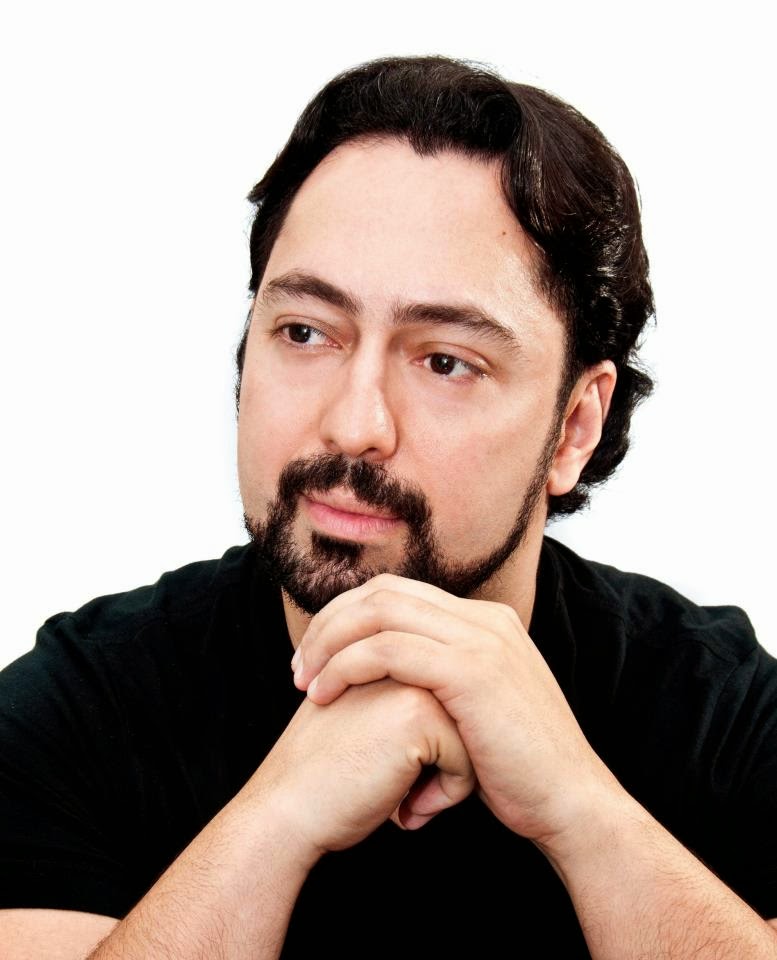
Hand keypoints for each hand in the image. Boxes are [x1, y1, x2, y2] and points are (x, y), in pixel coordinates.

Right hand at [243, 678, 474, 858]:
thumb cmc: (325, 777)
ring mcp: (411, 679)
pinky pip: (467, 762)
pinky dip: (446, 795)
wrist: (284, 811)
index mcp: (388, 652)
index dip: (428, 751)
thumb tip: (460, 716)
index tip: (384, 769)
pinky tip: (404, 806)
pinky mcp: (419, 713)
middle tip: (389, 783)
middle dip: (441, 761)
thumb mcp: (364, 717)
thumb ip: (399, 698)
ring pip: (471, 736)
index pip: (449, 704)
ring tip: (400, 792)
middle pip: (464, 716)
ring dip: (446, 778)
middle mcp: (402, 656)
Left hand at [292, 574, 620, 846]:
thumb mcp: (480, 709)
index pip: (400, 593)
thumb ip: (445, 682)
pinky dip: (346, 666)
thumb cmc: (517, 769)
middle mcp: (484, 619)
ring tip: (303, 681)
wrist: (570, 803)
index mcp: (486, 622)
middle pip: (384, 592)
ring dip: (330, 642)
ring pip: (380, 612)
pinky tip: (324, 695)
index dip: (349, 617)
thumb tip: (395, 683)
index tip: (318, 655)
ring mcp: (481, 639)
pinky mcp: (472, 671)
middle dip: (332, 623)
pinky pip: (388, 650)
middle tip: (300, 664)